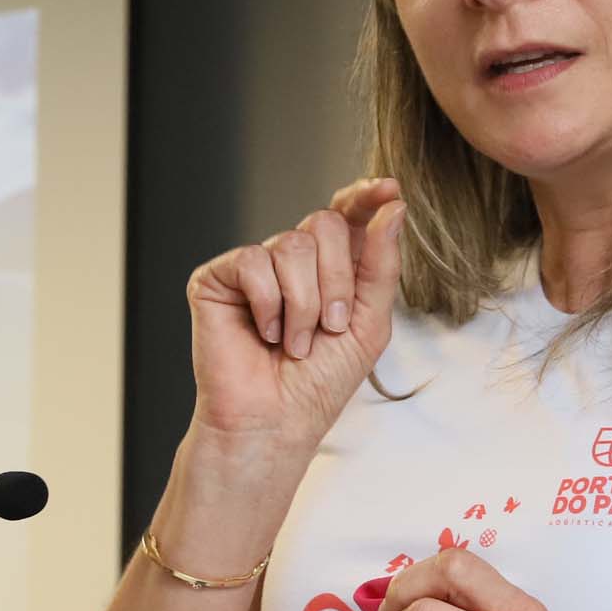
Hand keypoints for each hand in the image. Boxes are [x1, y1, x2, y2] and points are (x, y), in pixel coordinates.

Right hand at [184, 179, 403, 456]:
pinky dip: (268, 303)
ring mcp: (254, 267)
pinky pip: (253, 260)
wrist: (275, 421)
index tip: (387, 188)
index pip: (346, 214)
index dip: (364, 197)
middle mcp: (292, 261)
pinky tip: (264, 333)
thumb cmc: (319, 382)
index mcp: (330, 267)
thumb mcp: (370, 322)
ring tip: (294, 342)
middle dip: (337, 280)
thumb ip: (382, 263)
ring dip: (304, 303)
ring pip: (292, 244)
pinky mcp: (218, 278)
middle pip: (324, 223)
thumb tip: (393, 205)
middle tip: (329, 327)